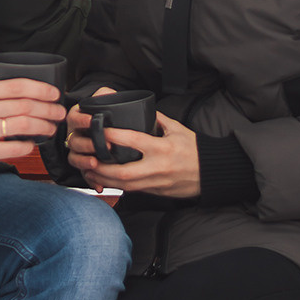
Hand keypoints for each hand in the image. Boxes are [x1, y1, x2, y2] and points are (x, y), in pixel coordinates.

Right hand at [0, 78, 63, 180]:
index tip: (54, 93)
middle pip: (25, 105)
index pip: (16, 86)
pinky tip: (33, 144)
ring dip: (43, 126)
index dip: (41, 88)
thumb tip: (26, 94)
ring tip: (51, 128)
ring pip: (24, 125)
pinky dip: (29, 146)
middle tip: (59, 112)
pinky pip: (15, 148)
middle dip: (48, 109)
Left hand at [64, 107, 200, 197]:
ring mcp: (156, 182)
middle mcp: (157, 167)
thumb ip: (157, 118)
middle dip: (102, 167)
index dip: (113, 136)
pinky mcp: (156, 192)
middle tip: (88, 158)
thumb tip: (139, 107)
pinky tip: (104, 180)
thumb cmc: (194, 148)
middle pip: (123, 172)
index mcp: (162, 148)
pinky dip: (116, 186)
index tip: (100, 130)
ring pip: (124, 186)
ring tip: (89, 170)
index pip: (133, 141)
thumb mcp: (177, 128)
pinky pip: (132, 191)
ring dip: (104, 179)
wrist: (211, 172)